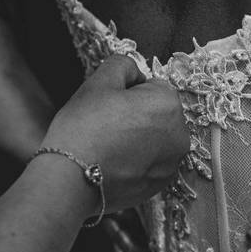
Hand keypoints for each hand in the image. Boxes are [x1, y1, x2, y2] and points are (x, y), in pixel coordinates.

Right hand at [40, 55, 190, 211]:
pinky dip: (137, 162)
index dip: (128, 92)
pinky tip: (115, 164)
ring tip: (110, 146)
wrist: (71, 179)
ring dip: (139, 139)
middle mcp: (179, 136)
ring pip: (155, 140)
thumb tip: (134, 72)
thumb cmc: (84, 129)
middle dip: (138, 116)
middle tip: (108, 126)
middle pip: (158, 114)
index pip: (152, 86)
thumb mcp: (99, 82)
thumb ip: (122, 64)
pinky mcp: (159, 186)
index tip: (110, 105)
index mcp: (169, 104)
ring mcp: (171, 164)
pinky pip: (150, 165)